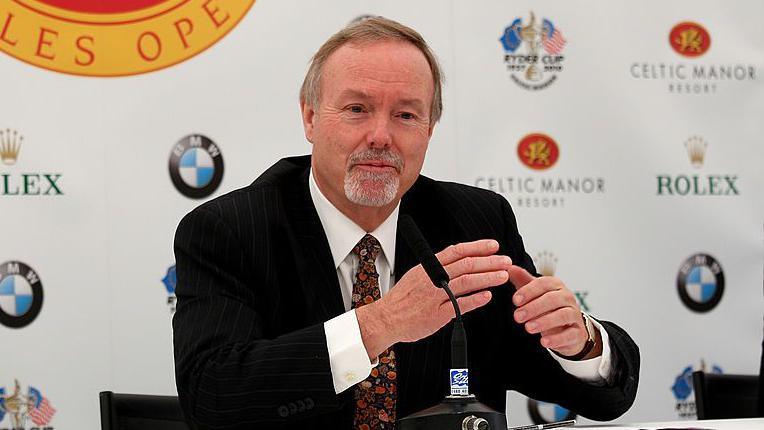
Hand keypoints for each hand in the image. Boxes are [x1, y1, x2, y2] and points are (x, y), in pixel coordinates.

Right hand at [356, 239, 512, 358]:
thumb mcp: (416, 275)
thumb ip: (436, 269)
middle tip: (506, 261)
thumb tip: (457, 261)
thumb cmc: (401, 299)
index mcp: (428, 266)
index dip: (477, 247)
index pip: (457, 251)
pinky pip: (460, 305)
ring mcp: (435, 296)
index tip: (494, 245)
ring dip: (488, 277)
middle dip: (490, 261)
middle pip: (466, 264)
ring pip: (466, 282)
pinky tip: (488, 296)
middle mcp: (432, 278)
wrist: (385, 319)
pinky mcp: (437, 315)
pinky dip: (475, 299)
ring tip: (504, 276)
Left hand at [509, 266, 600, 358]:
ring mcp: (575, 315)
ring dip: (544, 321)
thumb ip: (522, 280)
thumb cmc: (549, 307)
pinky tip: (544, 342)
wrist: (569, 327)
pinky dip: (557, 338)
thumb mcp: (535, 293)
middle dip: (533, 307)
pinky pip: (570, 334)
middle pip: (552, 299)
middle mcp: (567, 298)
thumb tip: (508, 268)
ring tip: (528, 328)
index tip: (515, 300)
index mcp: (556, 285)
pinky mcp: (578, 332)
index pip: (543, 284)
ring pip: (562, 315)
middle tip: (517, 316)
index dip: (529, 291)